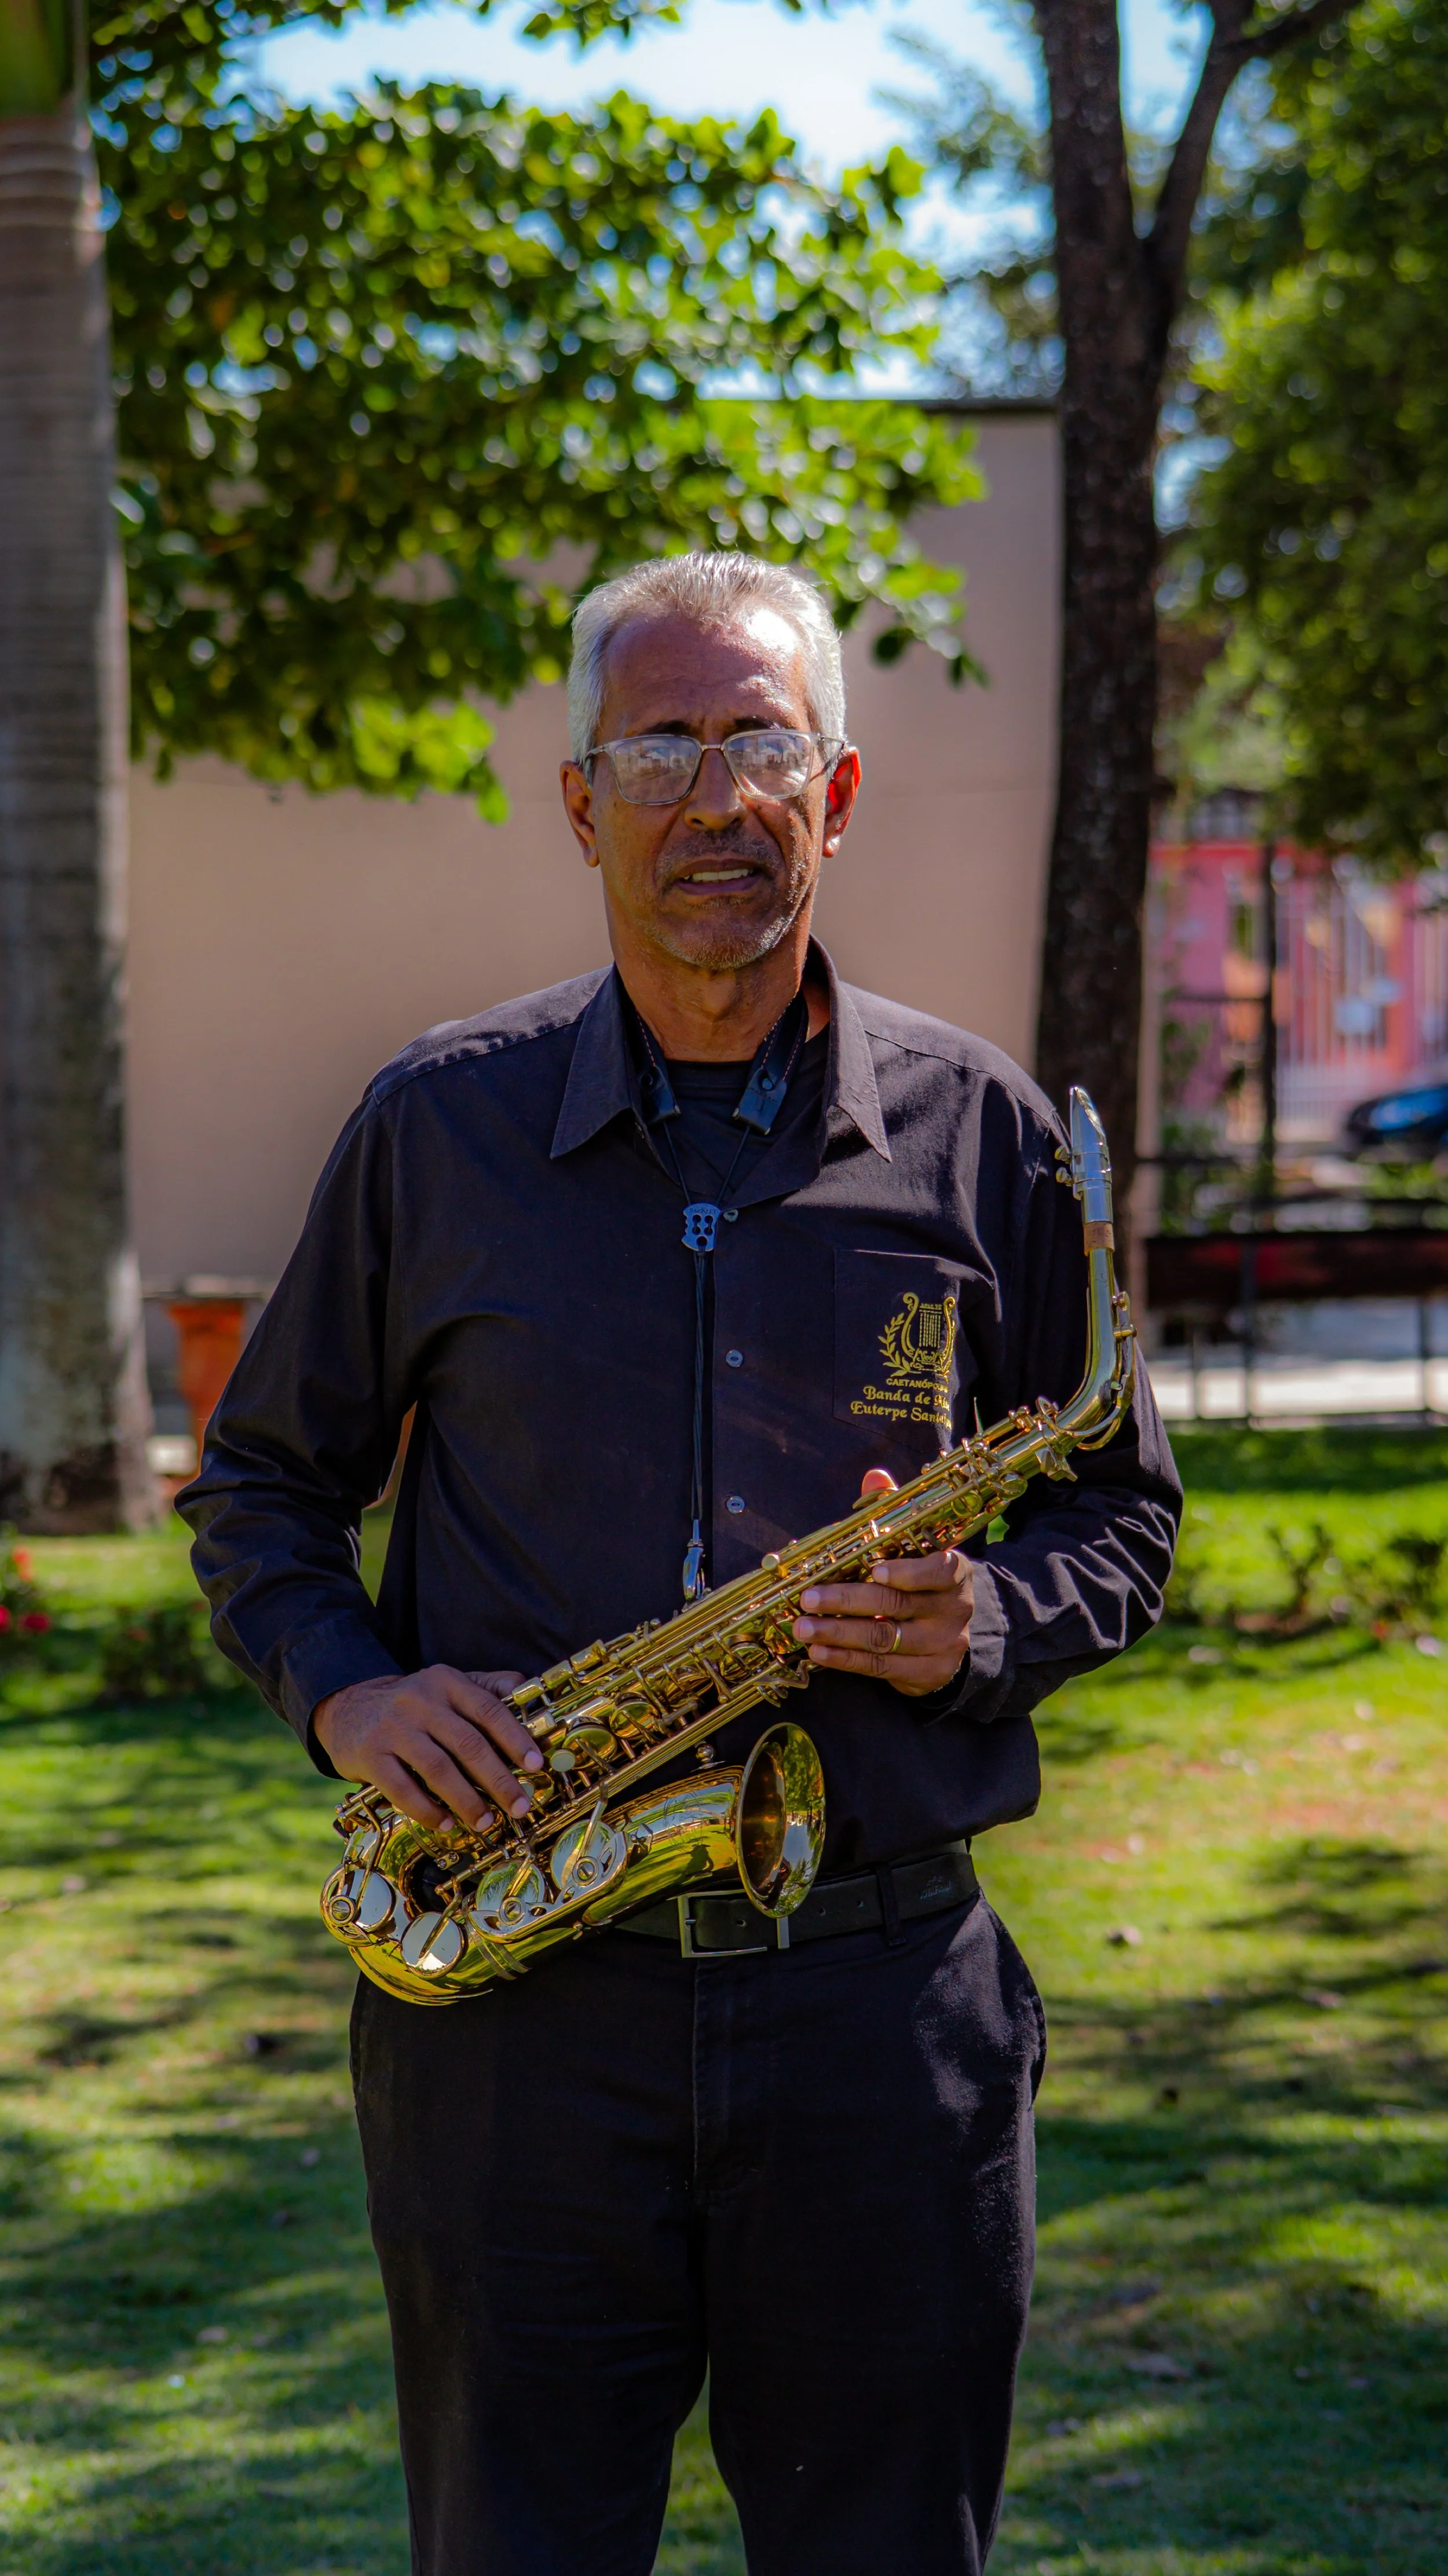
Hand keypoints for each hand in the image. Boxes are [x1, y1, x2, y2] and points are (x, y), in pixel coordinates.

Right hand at [312, 1666, 542, 1832]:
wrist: (348, 1707)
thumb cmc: (412, 1703)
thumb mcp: (446, 1685)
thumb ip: (486, 1687)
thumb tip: (527, 1689)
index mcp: (446, 1682)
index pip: (488, 1710)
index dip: (514, 1738)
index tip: (535, 1765)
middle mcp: (420, 1701)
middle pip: (468, 1744)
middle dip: (499, 1780)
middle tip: (519, 1806)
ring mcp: (392, 1728)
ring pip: (438, 1769)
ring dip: (467, 1801)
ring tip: (486, 1822)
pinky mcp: (369, 1755)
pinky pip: (403, 1789)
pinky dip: (427, 1810)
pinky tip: (445, 1824)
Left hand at [791, 1470, 972, 1696]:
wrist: (950, 1631)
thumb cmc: (922, 1580)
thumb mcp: (915, 1546)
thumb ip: (894, 1512)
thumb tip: (875, 1477)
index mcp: (956, 1572)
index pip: (939, 1571)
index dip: (908, 1572)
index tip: (874, 1570)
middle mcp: (955, 1610)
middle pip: (897, 1605)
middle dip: (847, 1601)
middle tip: (808, 1598)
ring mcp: (944, 1645)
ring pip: (885, 1639)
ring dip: (838, 1633)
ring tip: (803, 1627)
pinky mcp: (929, 1674)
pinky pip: (881, 1667)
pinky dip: (846, 1660)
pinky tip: (819, 1652)